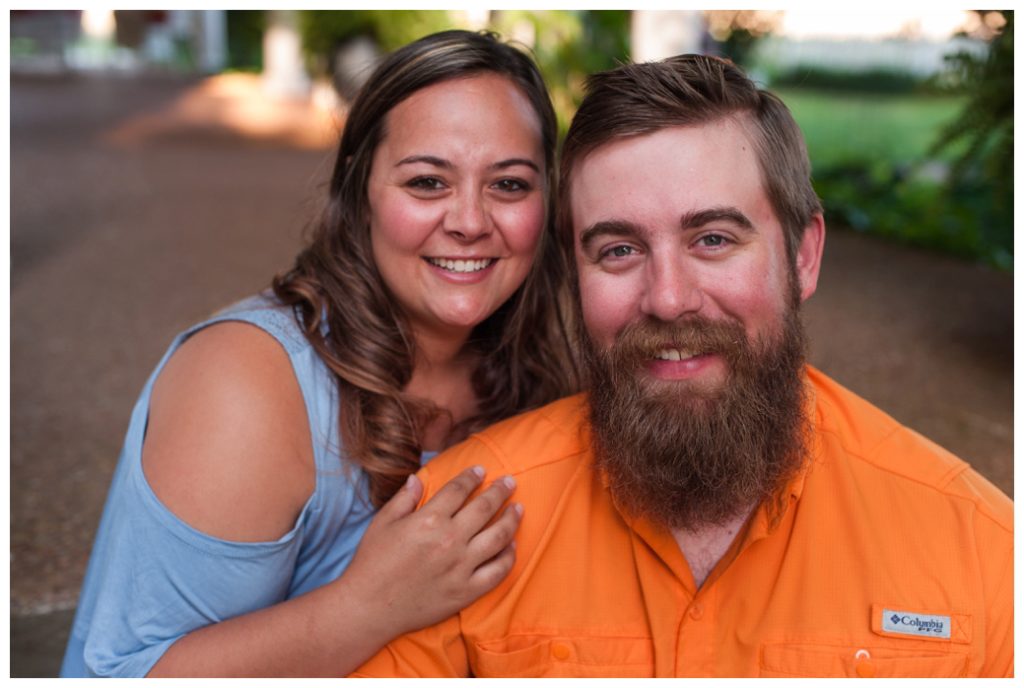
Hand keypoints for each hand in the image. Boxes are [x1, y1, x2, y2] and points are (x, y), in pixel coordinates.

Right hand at [342, 466, 521, 638]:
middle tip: (510, 482)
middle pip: (484, 507)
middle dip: (500, 491)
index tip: (481, 470)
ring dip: (512, 519)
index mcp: (428, 519)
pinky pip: (498, 571)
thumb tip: (417, 478)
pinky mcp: (466, 591)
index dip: (472, 477)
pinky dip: (509, 556)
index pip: (459, 490)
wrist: (369, 607)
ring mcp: (461, 567)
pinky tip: (512, 545)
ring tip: (518, 508)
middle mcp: (449, 540)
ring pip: (498, 537)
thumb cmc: (372, 563)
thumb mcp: (382, 523)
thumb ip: (403, 498)